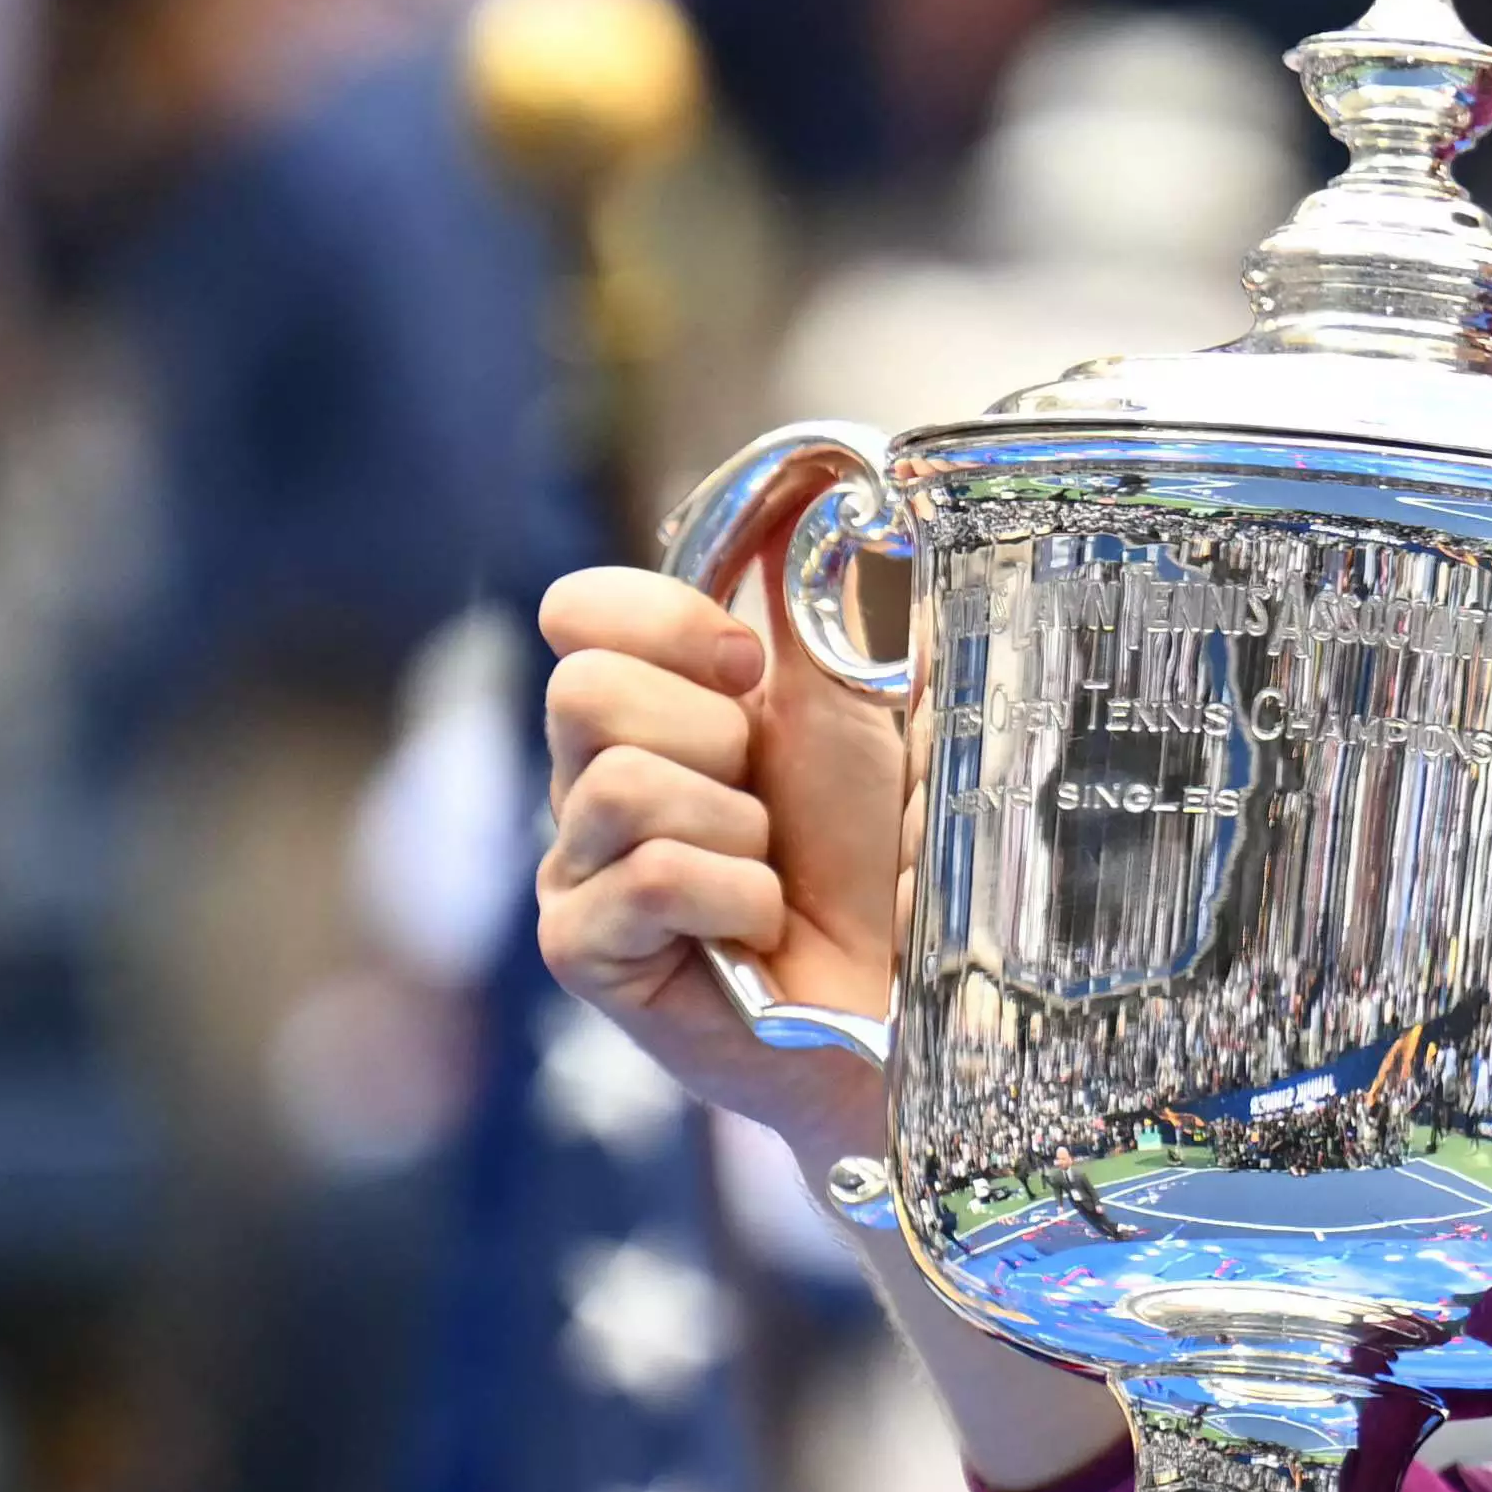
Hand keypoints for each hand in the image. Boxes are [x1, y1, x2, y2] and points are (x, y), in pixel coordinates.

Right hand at [534, 557, 906, 1173]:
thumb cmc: (887, 863)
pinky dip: (731, 893)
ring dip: (732, 826)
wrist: (913, 1001)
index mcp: (655, 707)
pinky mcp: (587, 952)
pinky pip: (644, 875)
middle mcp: (595, 779)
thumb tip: (815, 491)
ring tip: (771, 871)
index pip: (579, 610)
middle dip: (707, 734)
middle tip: (764, 798)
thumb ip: (821, 613)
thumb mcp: (863, 715)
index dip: (659, 616)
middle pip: (581, 687)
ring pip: (617, 783)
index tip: (746, 661)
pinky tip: (758, 925)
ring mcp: (579, 868)